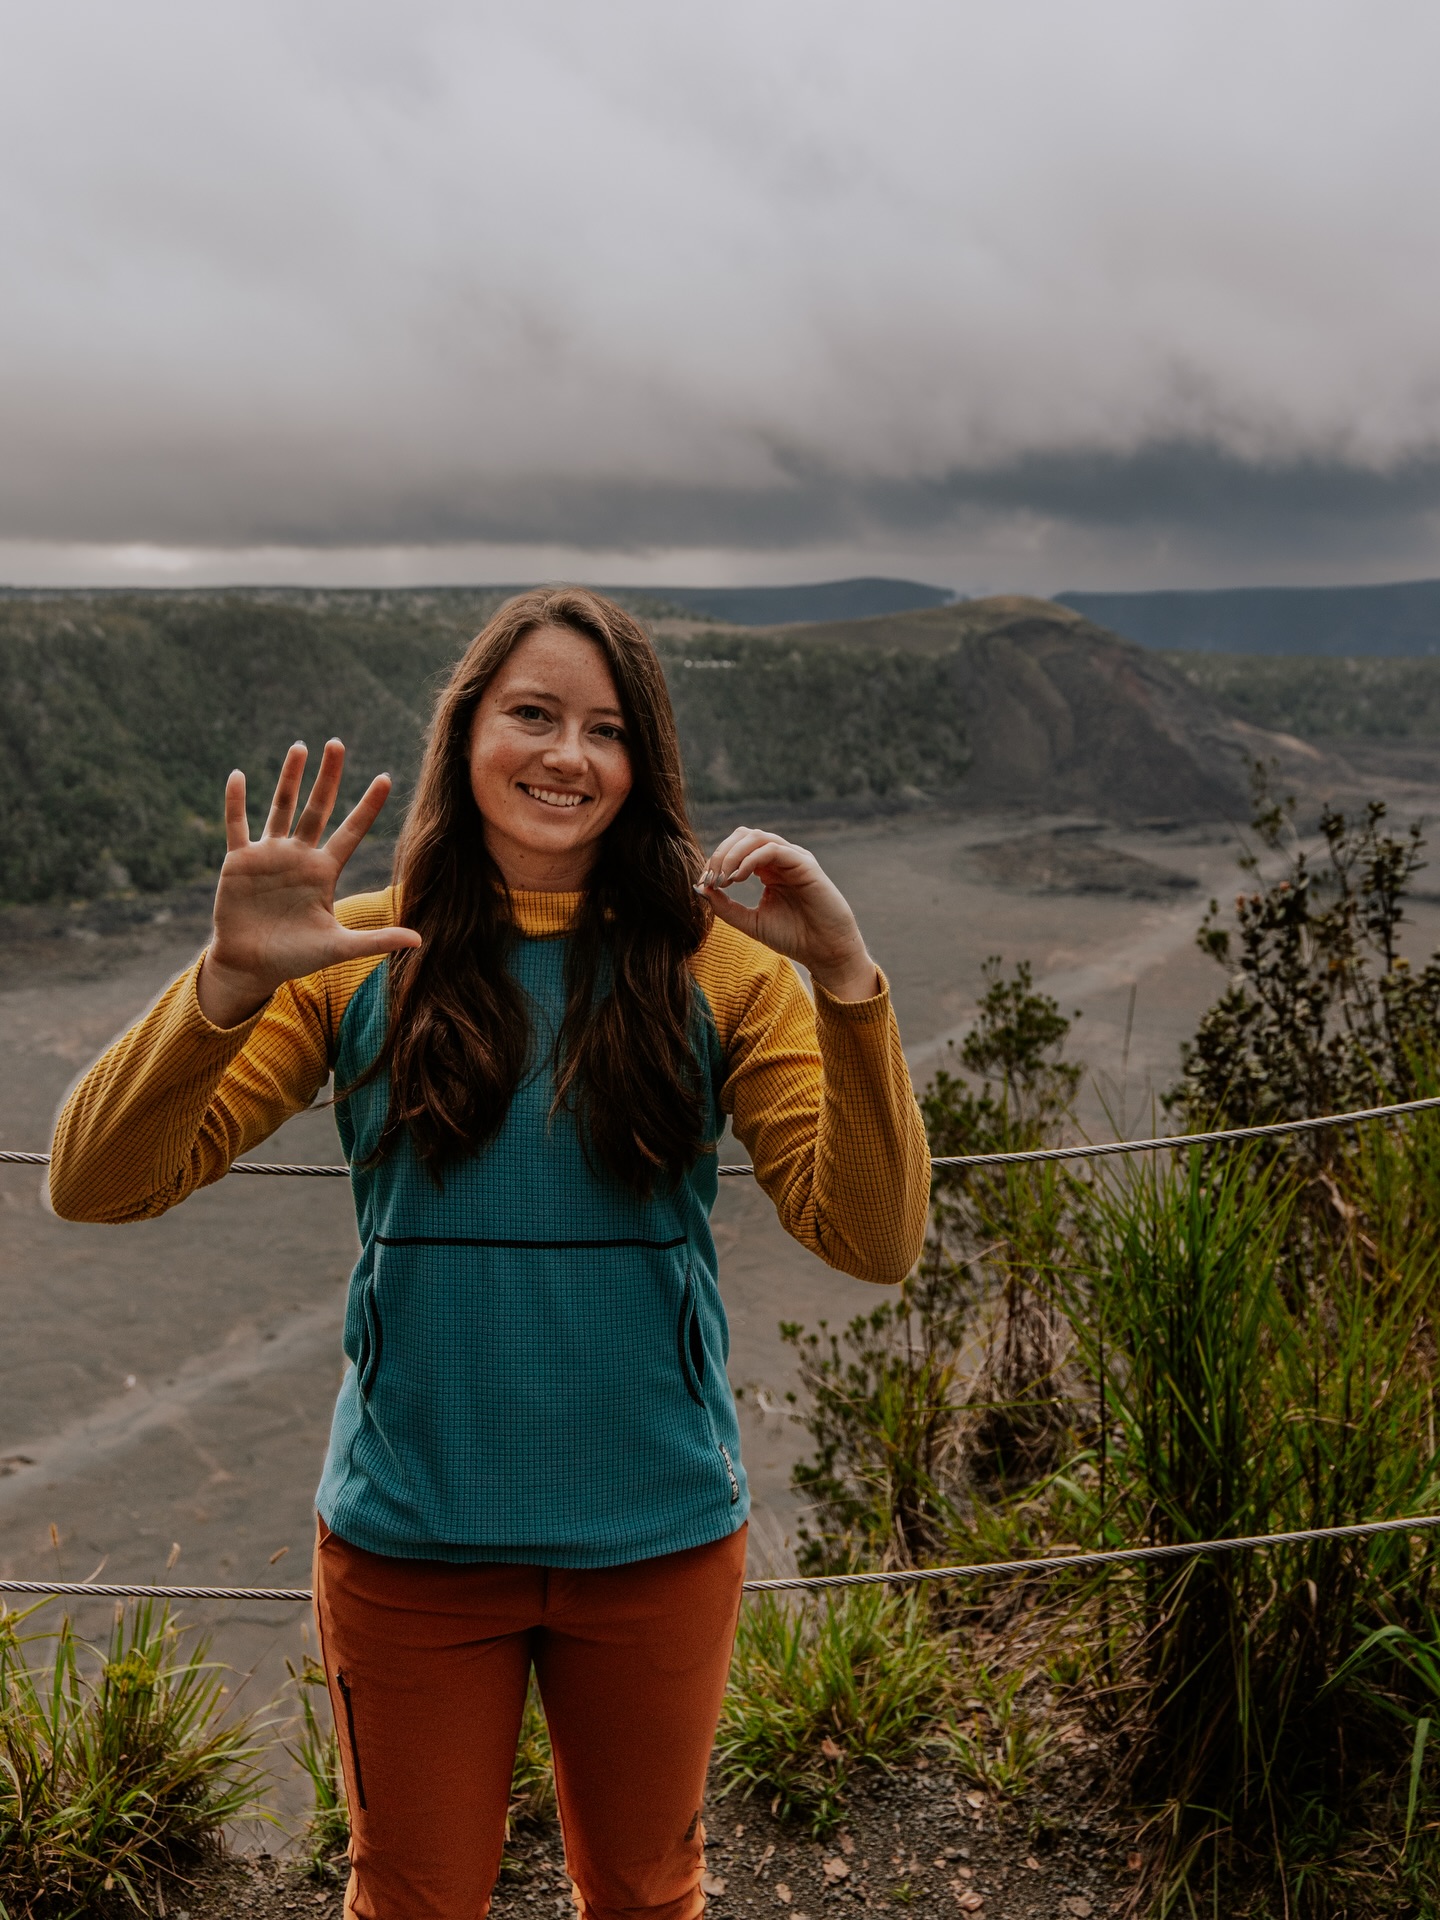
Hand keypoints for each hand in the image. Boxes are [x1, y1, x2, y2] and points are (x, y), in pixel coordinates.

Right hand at [196, 740, 420, 1027]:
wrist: (251, 966)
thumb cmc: (295, 957)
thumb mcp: (338, 947)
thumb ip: (376, 940)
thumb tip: (420, 940)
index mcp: (324, 871)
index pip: (352, 831)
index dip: (368, 806)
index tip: (385, 778)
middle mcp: (300, 856)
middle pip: (317, 808)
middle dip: (328, 777)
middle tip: (337, 743)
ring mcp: (270, 855)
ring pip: (282, 807)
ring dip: (289, 778)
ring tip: (300, 747)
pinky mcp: (240, 861)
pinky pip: (238, 825)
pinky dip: (236, 802)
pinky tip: (237, 776)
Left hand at [696, 827, 878, 1000]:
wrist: (825, 951)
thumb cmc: (793, 937)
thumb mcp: (750, 921)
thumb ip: (725, 906)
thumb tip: (699, 888)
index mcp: (767, 869)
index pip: (735, 849)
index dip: (715, 861)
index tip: (703, 883)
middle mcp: (780, 859)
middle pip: (743, 836)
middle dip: (721, 853)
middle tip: (711, 878)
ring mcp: (793, 858)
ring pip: (757, 837)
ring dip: (733, 854)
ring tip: (723, 878)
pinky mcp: (805, 864)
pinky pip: (773, 849)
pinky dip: (751, 859)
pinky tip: (739, 877)